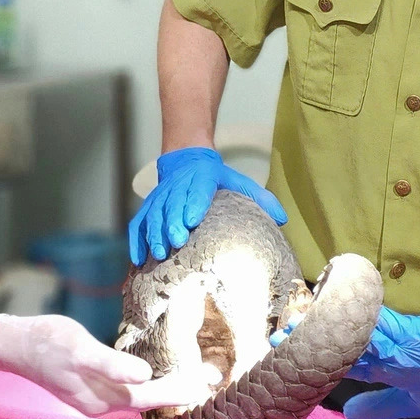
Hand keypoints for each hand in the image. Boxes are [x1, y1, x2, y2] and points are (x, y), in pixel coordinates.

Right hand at [0, 305, 209, 415]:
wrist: (13, 343)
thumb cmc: (46, 341)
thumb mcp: (79, 348)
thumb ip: (111, 364)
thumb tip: (144, 376)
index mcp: (100, 399)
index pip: (149, 400)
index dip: (177, 392)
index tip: (204, 383)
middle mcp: (100, 405)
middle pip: (148, 403)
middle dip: (178, 392)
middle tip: (210, 379)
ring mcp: (94, 399)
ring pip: (139, 399)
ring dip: (166, 390)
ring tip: (193, 378)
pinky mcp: (89, 388)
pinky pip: (127, 392)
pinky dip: (148, 385)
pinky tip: (157, 376)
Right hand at [127, 147, 285, 264]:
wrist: (185, 158)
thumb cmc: (216, 178)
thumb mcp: (238, 181)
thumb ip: (260, 198)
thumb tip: (283, 219)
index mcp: (201, 179)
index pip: (197, 191)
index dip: (193, 205)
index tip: (192, 221)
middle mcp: (177, 187)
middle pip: (172, 205)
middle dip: (172, 223)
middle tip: (176, 241)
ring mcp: (159, 197)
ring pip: (154, 215)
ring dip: (154, 234)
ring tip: (158, 254)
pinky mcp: (148, 207)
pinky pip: (138, 224)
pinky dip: (136, 240)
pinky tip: (137, 259)